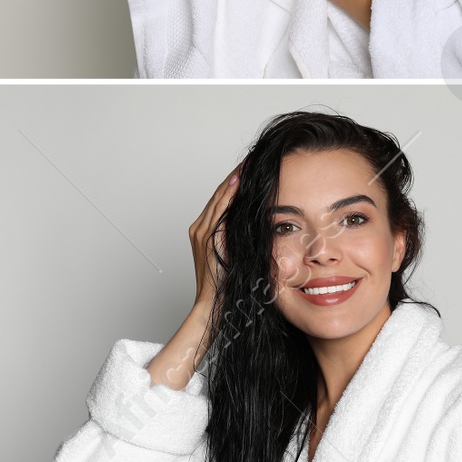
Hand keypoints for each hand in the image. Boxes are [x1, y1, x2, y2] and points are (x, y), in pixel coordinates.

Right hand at [189, 165, 240, 316]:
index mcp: (205, 230)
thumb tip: (261, 220)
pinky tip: (239, 181)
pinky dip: (229, 194)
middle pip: (219, 194)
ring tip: (248, 164)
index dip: (236, 181)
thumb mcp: (236, 251)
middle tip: (251, 158)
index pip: (222, 198)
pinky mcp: (206, 238)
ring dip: (234, 179)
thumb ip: (240, 234)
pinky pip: (219, 210)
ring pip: (218, 198)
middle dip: (236, 175)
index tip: (251, 167)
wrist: (213, 302)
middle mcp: (200, 228)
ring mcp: (201, 232)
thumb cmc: (228, 280)